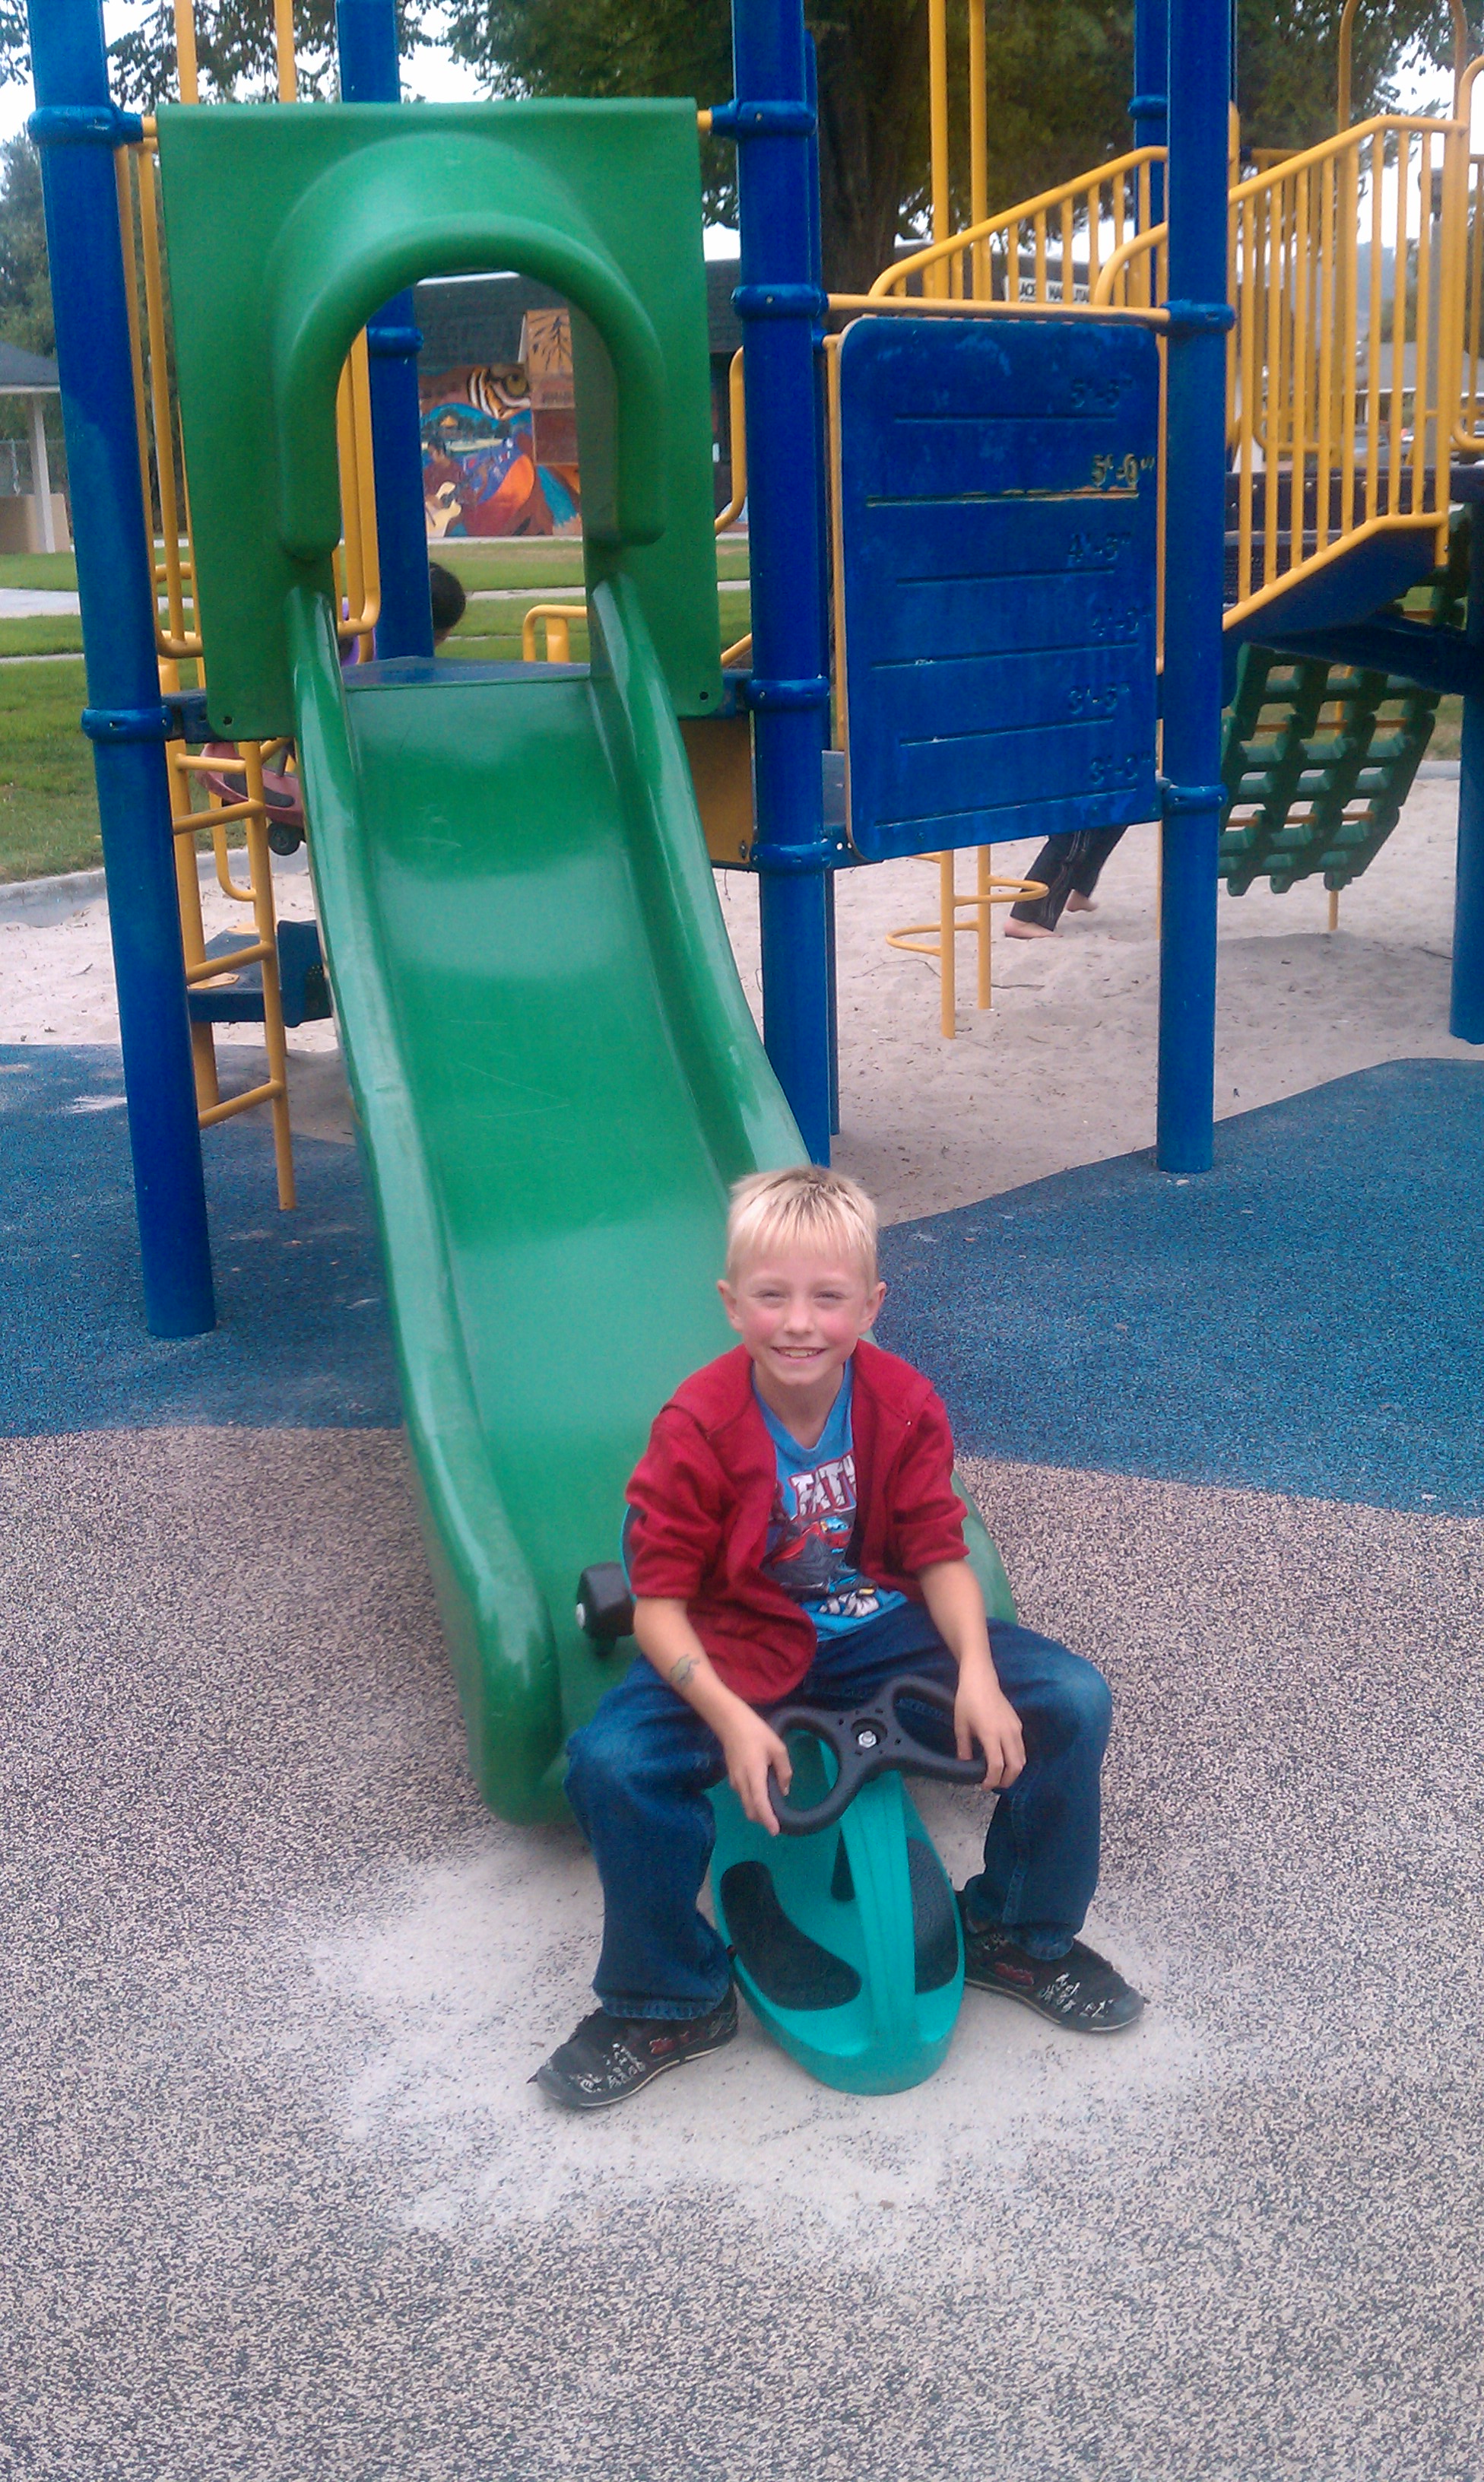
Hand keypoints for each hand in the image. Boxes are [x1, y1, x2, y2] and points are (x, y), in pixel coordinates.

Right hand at [719, 1705, 792, 1835]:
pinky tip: (762, 1793)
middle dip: (763, 1820)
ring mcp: (734, 1781)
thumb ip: (784, 1771)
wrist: (730, 1722)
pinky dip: (753, 1801)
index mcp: (754, 1775)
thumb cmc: (756, 1733)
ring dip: (757, 1811)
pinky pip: (743, 1796)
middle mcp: (741, 1782)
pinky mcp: (732, 1777)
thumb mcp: (777, 1748)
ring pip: (746, 1804)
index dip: (767, 1819)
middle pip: (751, 1810)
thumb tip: (784, 1790)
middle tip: (777, 1822)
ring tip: (772, 1809)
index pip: (760, 1803)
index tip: (775, 1831)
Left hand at [953, 1668, 1024, 1789]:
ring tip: (1000, 1775)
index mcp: (991, 1734)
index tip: (984, 1785)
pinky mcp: (1018, 1723)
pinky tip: (1005, 1759)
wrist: (981, 1678)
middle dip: (1006, 1780)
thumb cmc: (967, 1700)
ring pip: (1022, 1758)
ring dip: (1013, 1771)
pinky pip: (1022, 1747)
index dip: (992, 1780)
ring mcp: (1015, 1728)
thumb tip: (964, 1764)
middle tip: (994, 1784)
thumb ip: (964, 1747)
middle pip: (1015, 1766)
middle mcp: (1007, 1733)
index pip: (997, 1766)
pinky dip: (1016, 1759)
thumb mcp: (961, 1725)